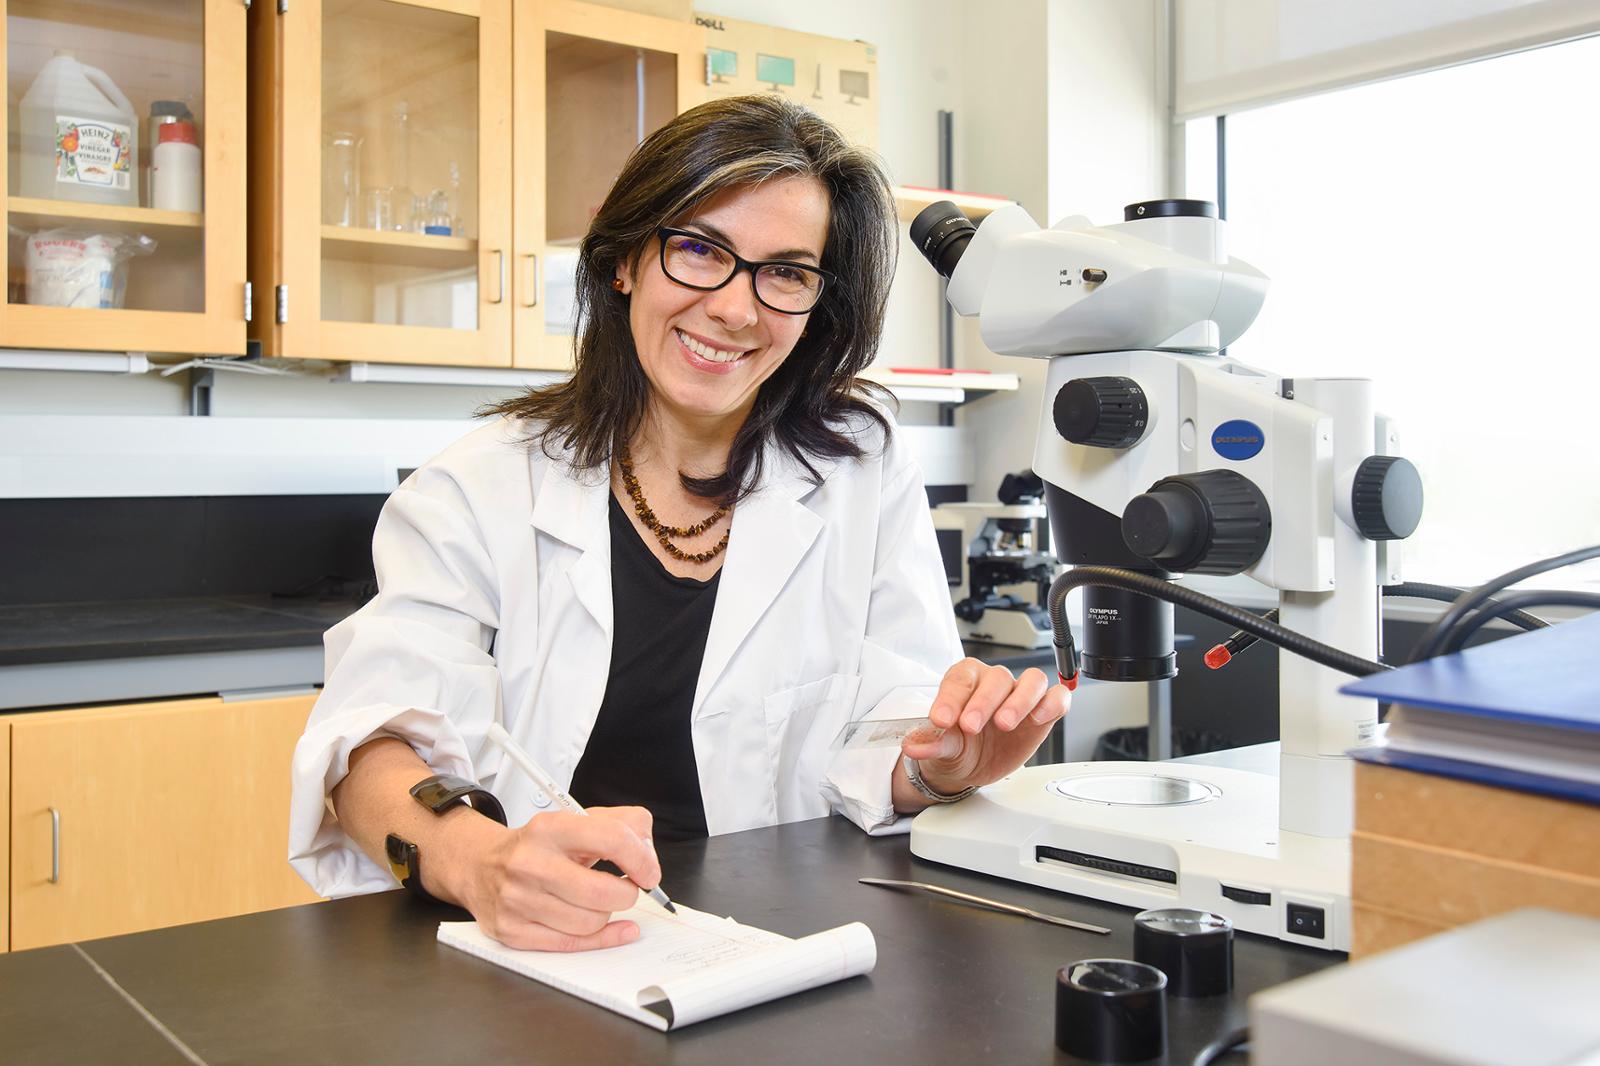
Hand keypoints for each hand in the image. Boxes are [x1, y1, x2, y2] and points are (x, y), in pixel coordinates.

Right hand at [453, 805, 662, 951]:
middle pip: (604, 892)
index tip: (648, 872)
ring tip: (597, 900)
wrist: (480, 865)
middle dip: (627, 894)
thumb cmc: (539, 846)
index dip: (642, 859)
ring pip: (591, 922)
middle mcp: (530, 863)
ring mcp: (518, 900)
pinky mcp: (513, 931)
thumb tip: (648, 856)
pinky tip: (613, 928)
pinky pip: (573, 944)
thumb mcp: (578, 820)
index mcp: (550, 828)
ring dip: (607, 914)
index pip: (612, 839)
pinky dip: (602, 938)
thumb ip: (624, 824)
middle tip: (626, 888)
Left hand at [900, 659, 1070, 797]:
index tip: (942, 719)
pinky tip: (1040, 717)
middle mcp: (994, 683)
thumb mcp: (940, 748)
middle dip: (983, 702)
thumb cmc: (954, 747)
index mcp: (965, 681)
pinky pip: (1056, 698)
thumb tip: (913, 745)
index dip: (952, 697)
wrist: (969, 767)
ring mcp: (1020, 696)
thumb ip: (931, 742)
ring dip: (1019, 701)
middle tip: (970, 726)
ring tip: (1004, 724)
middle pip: (997, 677)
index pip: (961, 678)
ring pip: (1031, 680)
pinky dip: (1052, 703)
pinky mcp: (1042, 714)